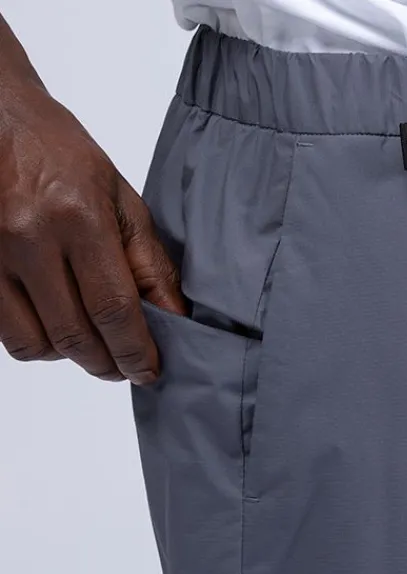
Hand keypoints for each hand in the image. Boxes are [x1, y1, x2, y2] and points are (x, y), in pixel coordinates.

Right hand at [0, 29, 185, 383]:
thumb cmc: (60, 154)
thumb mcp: (120, 199)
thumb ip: (149, 263)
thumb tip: (174, 319)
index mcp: (78, 217)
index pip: (113, 309)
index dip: (135, 352)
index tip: (149, 371)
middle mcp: (30, 238)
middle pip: (75, 336)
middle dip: (108, 364)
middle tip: (126, 365)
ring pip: (38, 345)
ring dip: (72, 356)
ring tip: (91, 340)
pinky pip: (9, 336)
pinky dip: (39, 343)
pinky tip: (55, 324)